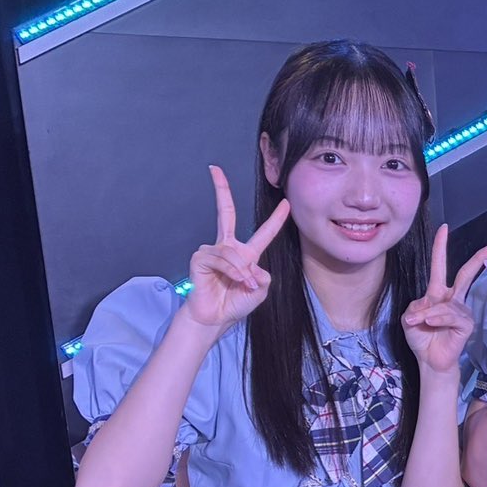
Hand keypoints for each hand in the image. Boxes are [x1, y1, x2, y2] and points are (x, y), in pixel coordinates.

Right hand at [182, 165, 291, 331]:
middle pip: (226, 212)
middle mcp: (229, 248)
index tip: (286, 203)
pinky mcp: (200, 258)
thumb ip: (263, 276)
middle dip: (221, 190)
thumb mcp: (260, 290)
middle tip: (215, 169)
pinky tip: (233, 281)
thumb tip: (252, 266)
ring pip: (232, 253)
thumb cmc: (236, 303)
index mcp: (246, 254)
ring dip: (242, 272)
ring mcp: (213, 251)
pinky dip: (231, 271)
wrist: (216, 317)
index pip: (263, 232)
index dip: (275, 218)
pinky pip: (220, 259)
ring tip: (245, 285)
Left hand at [401, 223, 486, 376]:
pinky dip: (436, 318)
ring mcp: (462, 311)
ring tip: (417, 322)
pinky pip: (450, 316)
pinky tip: (430, 323)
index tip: (444, 228)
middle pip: (466, 274)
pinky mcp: (466, 324)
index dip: (441, 247)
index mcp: (438, 293)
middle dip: (478, 259)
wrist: (429, 360)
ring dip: (427, 313)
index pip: (441, 266)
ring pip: (445, 304)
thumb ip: (416, 306)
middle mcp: (453, 299)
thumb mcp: (409, 317)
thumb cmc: (421, 338)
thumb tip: (428, 305)